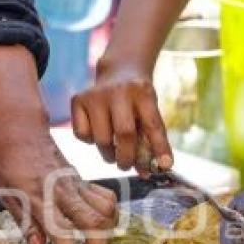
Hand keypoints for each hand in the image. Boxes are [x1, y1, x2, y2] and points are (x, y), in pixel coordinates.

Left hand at [0, 125, 118, 243]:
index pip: (61, 230)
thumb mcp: (7, 196)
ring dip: (108, 235)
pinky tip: (102, 228)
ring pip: (107, 210)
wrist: (22, 131)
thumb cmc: (9, 165)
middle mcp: (63, 192)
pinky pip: (107, 198)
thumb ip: (26, 223)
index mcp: (39, 198)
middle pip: (94, 223)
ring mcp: (77, 185)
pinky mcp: (84, 181)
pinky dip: (110, 216)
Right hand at [71, 60, 172, 175]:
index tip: (165, 166)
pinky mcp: (78, 100)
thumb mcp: (150, 112)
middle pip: (124, 134)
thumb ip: (151, 140)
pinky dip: (91, 142)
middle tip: (127, 166)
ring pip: (101, 139)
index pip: (153, 125)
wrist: (120, 71)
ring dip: (109, 155)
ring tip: (114, 153)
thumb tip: (149, 171)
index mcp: (142, 92)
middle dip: (127, 158)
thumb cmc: (138, 101)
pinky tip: (99, 133)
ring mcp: (95, 95)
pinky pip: (82, 135)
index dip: (160, 148)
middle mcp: (118, 91)